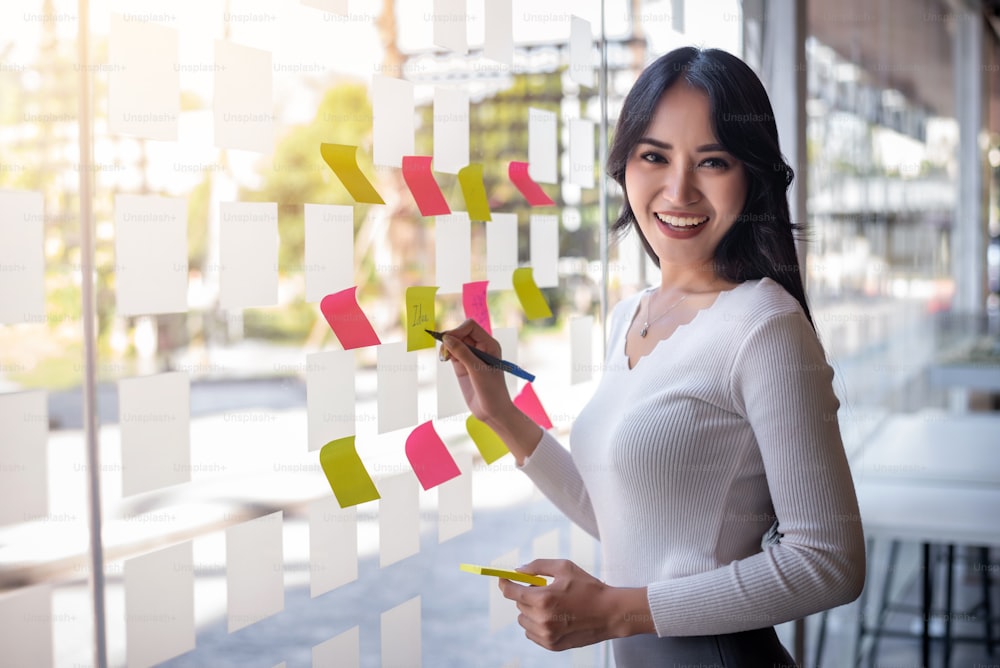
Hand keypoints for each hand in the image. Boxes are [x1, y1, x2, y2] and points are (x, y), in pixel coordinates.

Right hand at [440, 319, 514, 423]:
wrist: (492, 412)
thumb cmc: (491, 391)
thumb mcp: (477, 371)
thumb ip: (462, 353)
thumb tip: (446, 338)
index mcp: (490, 344)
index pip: (470, 327)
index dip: (458, 330)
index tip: (448, 341)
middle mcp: (481, 347)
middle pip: (461, 333)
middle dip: (450, 338)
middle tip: (444, 352)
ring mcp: (471, 356)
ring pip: (454, 342)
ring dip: (447, 346)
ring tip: (444, 357)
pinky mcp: (463, 366)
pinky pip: (452, 353)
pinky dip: (446, 353)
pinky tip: (444, 359)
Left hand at [498, 559, 654, 650]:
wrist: (610, 613)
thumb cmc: (589, 587)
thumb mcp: (565, 567)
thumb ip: (538, 566)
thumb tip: (518, 570)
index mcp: (544, 598)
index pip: (511, 592)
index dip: (504, 583)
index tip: (502, 578)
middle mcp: (542, 619)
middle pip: (519, 605)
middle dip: (526, 595)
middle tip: (544, 589)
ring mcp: (547, 635)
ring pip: (523, 620)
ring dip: (530, 610)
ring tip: (551, 605)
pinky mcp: (552, 645)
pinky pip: (531, 633)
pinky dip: (536, 624)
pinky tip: (554, 617)